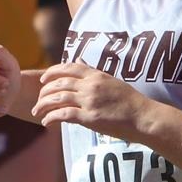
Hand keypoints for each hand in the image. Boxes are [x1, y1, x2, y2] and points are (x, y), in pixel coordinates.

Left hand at [31, 61, 146, 138]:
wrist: (144, 117)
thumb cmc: (131, 101)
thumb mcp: (111, 80)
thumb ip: (92, 71)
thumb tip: (77, 58)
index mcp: (96, 75)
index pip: (69, 67)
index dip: (52, 72)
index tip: (43, 79)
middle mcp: (91, 85)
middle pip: (59, 83)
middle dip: (44, 91)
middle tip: (38, 99)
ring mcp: (90, 101)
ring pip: (58, 98)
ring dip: (43, 105)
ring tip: (37, 111)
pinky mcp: (90, 118)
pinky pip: (64, 115)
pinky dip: (52, 117)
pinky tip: (46, 122)